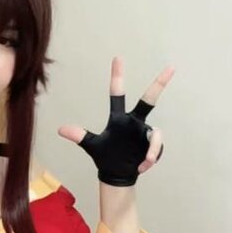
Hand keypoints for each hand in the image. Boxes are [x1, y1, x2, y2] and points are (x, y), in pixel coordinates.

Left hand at [58, 57, 174, 183]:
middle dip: (160, 84)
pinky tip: (142, 167)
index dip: (117, 77)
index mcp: (119, 119)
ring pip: (156, 136)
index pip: (117, 94)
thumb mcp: (92, 146)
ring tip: (145, 163)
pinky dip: (150, 159)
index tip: (117, 58)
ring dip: (152, 150)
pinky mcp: (153, 145)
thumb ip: (79, 136)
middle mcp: (135, 122)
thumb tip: (60, 129)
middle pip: (149, 100)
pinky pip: (155, 149)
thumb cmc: (106, 156)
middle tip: (171, 68)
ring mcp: (146, 133)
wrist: (118, 174)